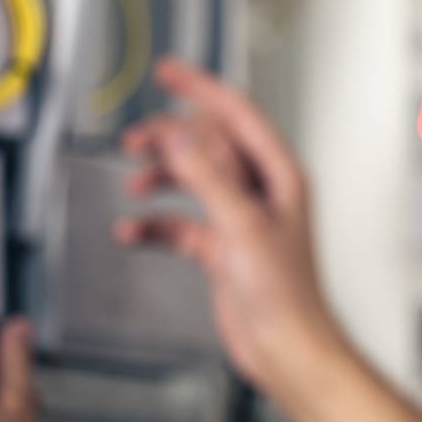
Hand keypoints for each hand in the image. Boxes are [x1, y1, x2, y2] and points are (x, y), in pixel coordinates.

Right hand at [115, 59, 344, 397]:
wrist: (287, 349)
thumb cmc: (286, 296)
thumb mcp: (243, 226)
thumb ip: (209, 177)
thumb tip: (180, 137)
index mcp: (278, 175)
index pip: (236, 115)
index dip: (201, 89)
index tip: (168, 72)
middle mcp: (261, 191)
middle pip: (208, 145)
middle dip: (170, 139)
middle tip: (134, 139)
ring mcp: (240, 219)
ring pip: (192, 180)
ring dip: (161, 179)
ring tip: (134, 184)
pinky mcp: (222, 248)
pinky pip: (181, 224)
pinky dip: (156, 224)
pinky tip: (133, 231)